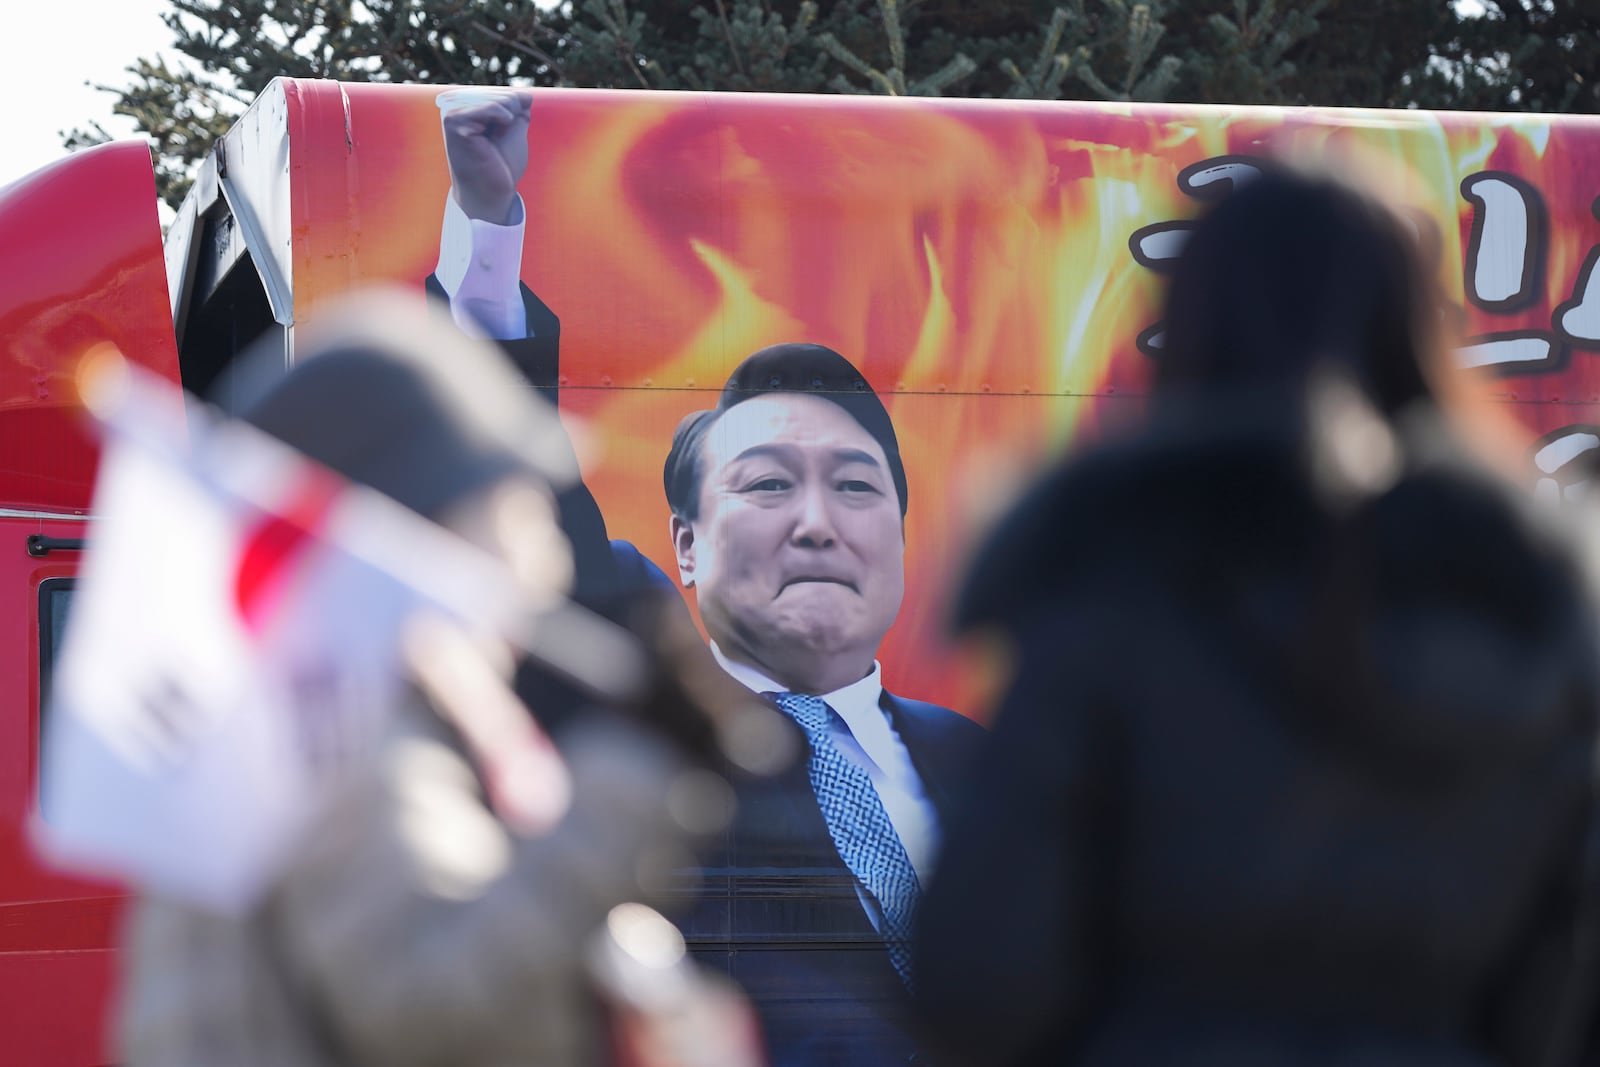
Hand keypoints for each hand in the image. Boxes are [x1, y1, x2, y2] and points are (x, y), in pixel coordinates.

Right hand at [443, 91, 533, 224]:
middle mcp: (458, 106)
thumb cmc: (501, 168)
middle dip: (513, 116)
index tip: (502, 136)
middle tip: (498, 142)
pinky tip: (497, 133)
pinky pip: (490, 106)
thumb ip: (518, 111)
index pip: (505, 94)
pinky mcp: (454, 121)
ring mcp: (453, 112)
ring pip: (499, 99)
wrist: (492, 193)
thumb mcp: (514, 133)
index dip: (516, 113)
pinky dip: (502, 118)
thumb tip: (526, 94)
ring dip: (509, 119)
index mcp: (470, 107)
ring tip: (495, 141)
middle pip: (503, 95)